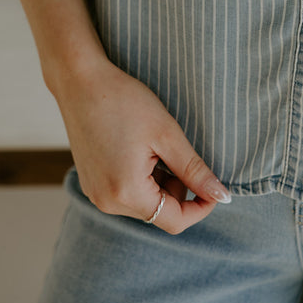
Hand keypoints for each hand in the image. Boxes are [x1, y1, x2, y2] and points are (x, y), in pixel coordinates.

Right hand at [53, 57, 230, 233]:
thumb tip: (222, 195)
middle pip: (159, 211)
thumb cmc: (124, 102)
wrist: (80, 81)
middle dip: (178, 187)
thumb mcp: (167, 134)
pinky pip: (127, 192)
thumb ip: (195, 170)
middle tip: (177, 149)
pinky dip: (143, 177)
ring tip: (155, 144)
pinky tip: (140, 146)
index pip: (175, 221)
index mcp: (126, 194)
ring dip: (161, 181)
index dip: (201, 206)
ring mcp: (96, 194)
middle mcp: (107, 202)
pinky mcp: (91, 183)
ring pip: (144, 202)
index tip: (216, 185)